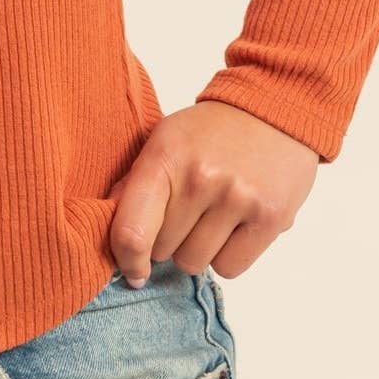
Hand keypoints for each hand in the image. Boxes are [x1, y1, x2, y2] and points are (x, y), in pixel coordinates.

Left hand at [107, 100, 319, 283]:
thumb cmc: (211, 131)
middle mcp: (201, 178)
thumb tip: (105, 223)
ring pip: (195, 264)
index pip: (132, 232)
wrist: (274, 108)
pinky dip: (228, 256)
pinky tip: (235, 226)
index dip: (127, 260)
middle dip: (169, 239)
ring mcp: (238, 198)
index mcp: (165, 157)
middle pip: (163, 251)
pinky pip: (230, 268)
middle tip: (188, 212)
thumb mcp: (165, 141)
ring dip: (198, 249)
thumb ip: (134, 182)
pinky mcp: (271, 217)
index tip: (133, 270)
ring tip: (212, 216)